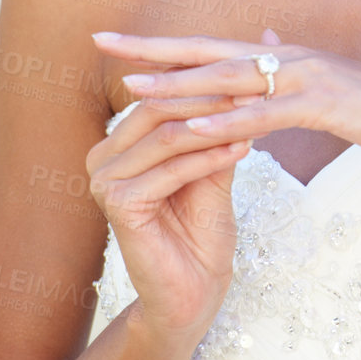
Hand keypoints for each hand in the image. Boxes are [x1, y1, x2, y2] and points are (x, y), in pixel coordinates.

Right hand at [83, 30, 290, 338]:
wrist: (194, 289)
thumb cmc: (203, 227)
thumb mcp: (214, 163)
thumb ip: (221, 121)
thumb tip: (250, 70)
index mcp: (118, 141)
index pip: (161, 93)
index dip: (206, 81)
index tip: (255, 70)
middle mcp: (102, 156)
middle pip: (160, 108)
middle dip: (212, 97)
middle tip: (258, 86)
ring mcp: (105, 181)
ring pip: (167, 135)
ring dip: (215, 124)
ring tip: (256, 113)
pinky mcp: (118, 205)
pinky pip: (171, 170)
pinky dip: (209, 158)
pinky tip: (242, 149)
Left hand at [90, 28, 360, 181]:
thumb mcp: (329, 88)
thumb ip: (289, 67)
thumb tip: (262, 39)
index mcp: (283, 57)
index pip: (209, 47)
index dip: (160, 45)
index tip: (113, 43)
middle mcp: (288, 57)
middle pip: (207, 52)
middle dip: (152, 50)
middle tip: (101, 44)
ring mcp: (307, 78)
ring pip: (231, 82)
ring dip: (179, 87)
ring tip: (132, 92)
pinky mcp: (326, 106)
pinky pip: (267, 116)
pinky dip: (228, 124)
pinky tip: (195, 132)